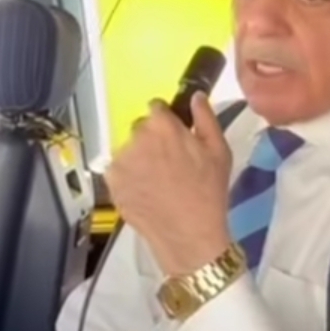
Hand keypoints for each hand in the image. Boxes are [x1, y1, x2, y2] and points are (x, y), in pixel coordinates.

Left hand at [105, 92, 232, 276]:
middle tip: (167, 164)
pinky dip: (127, 178)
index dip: (165, 122)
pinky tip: (143, 191)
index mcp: (162, 125)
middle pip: (140, 129)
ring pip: (128, 150)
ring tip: (156, 181)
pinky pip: (117, 171)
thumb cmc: (209, 192)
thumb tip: (195, 96)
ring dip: (137, 159)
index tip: (173, 138)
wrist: (188, 234)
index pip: (156, 108)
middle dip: (151, 140)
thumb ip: (205, 118)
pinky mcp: (110, 181)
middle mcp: (136, 137)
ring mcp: (120, 160)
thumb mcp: (219, 151)